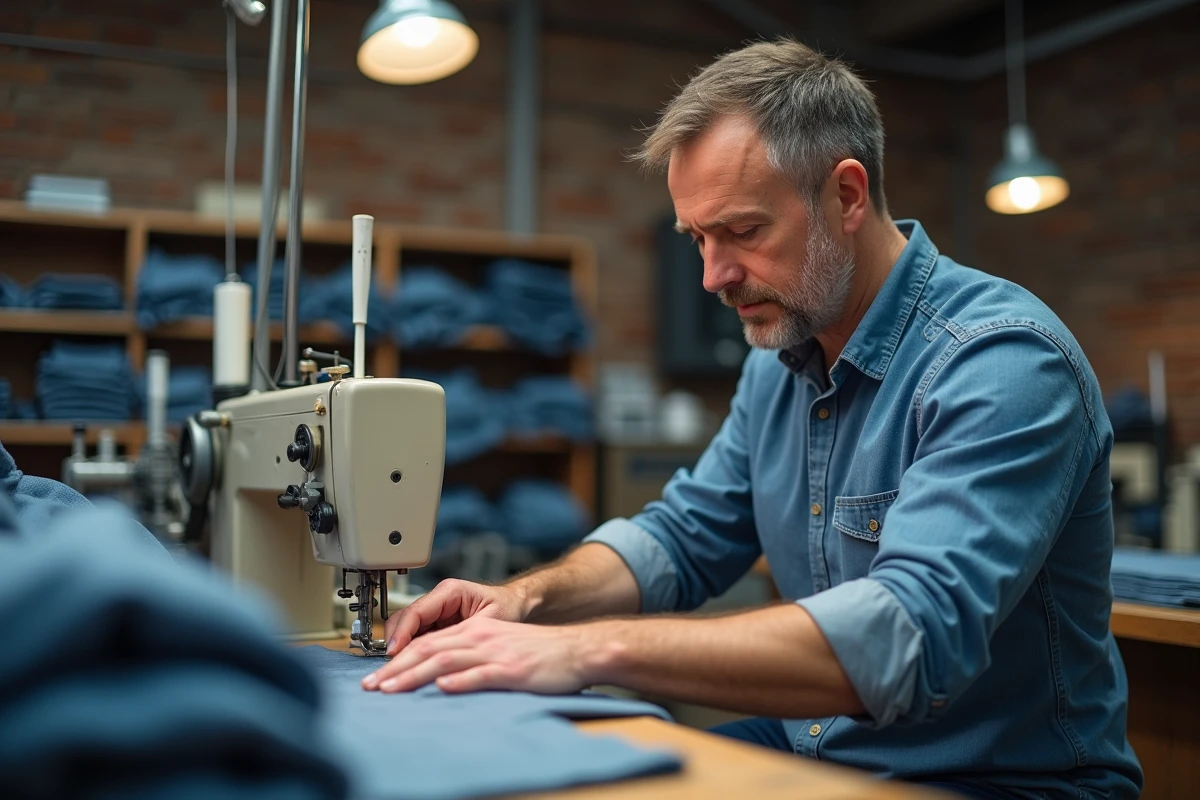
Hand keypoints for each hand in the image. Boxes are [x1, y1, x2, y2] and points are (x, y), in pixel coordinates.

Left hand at [362, 616, 600, 694]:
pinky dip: (460, 681)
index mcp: (475, 632)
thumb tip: (439, 677)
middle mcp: (480, 638)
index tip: (377, 678)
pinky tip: (442, 688)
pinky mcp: (512, 670)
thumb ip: (469, 658)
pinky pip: (482, 674)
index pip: (428, 643)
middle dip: (396, 669)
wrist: (577, 649)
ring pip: (447, 661)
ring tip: (392, 688)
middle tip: (371, 686)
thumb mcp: (499, 647)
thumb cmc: (540, 653)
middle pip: (429, 650)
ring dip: (415, 675)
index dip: (398, 659)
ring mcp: (496, 653)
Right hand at [383, 578, 525, 656]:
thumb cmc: (507, 609)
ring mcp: (434, 612)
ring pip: (404, 630)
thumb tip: (438, 654)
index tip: (393, 654)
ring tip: (392, 672)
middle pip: (403, 620)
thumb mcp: (489, 621)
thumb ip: (464, 634)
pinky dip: (408, 653)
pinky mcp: (434, 624)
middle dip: (392, 644)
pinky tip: (406, 669)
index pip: (416, 612)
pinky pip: (414, 638)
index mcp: (449, 592)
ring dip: (397, 651)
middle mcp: (437, 599)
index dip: (401, 634)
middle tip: (385, 669)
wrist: (517, 606)